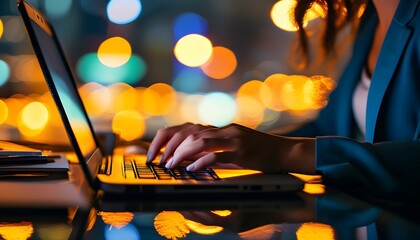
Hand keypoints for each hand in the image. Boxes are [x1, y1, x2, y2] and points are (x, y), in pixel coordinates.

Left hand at [147, 123, 315, 173]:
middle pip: (188, 131)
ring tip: (170, 165)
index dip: (166, 138)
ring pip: (199, 140)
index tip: (154, 153)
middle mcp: (223, 130)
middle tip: (158, 161)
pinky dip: (201, 162)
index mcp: (219, 129)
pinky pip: (217, 154)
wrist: (284, 152)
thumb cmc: (257, 152)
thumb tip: (187, 157)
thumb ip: (211, 149)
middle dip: (168, 145)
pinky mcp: (242, 151)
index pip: (185, 127)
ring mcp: (233, 139)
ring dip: (180, 153)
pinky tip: (191, 170)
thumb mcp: (231, 148)